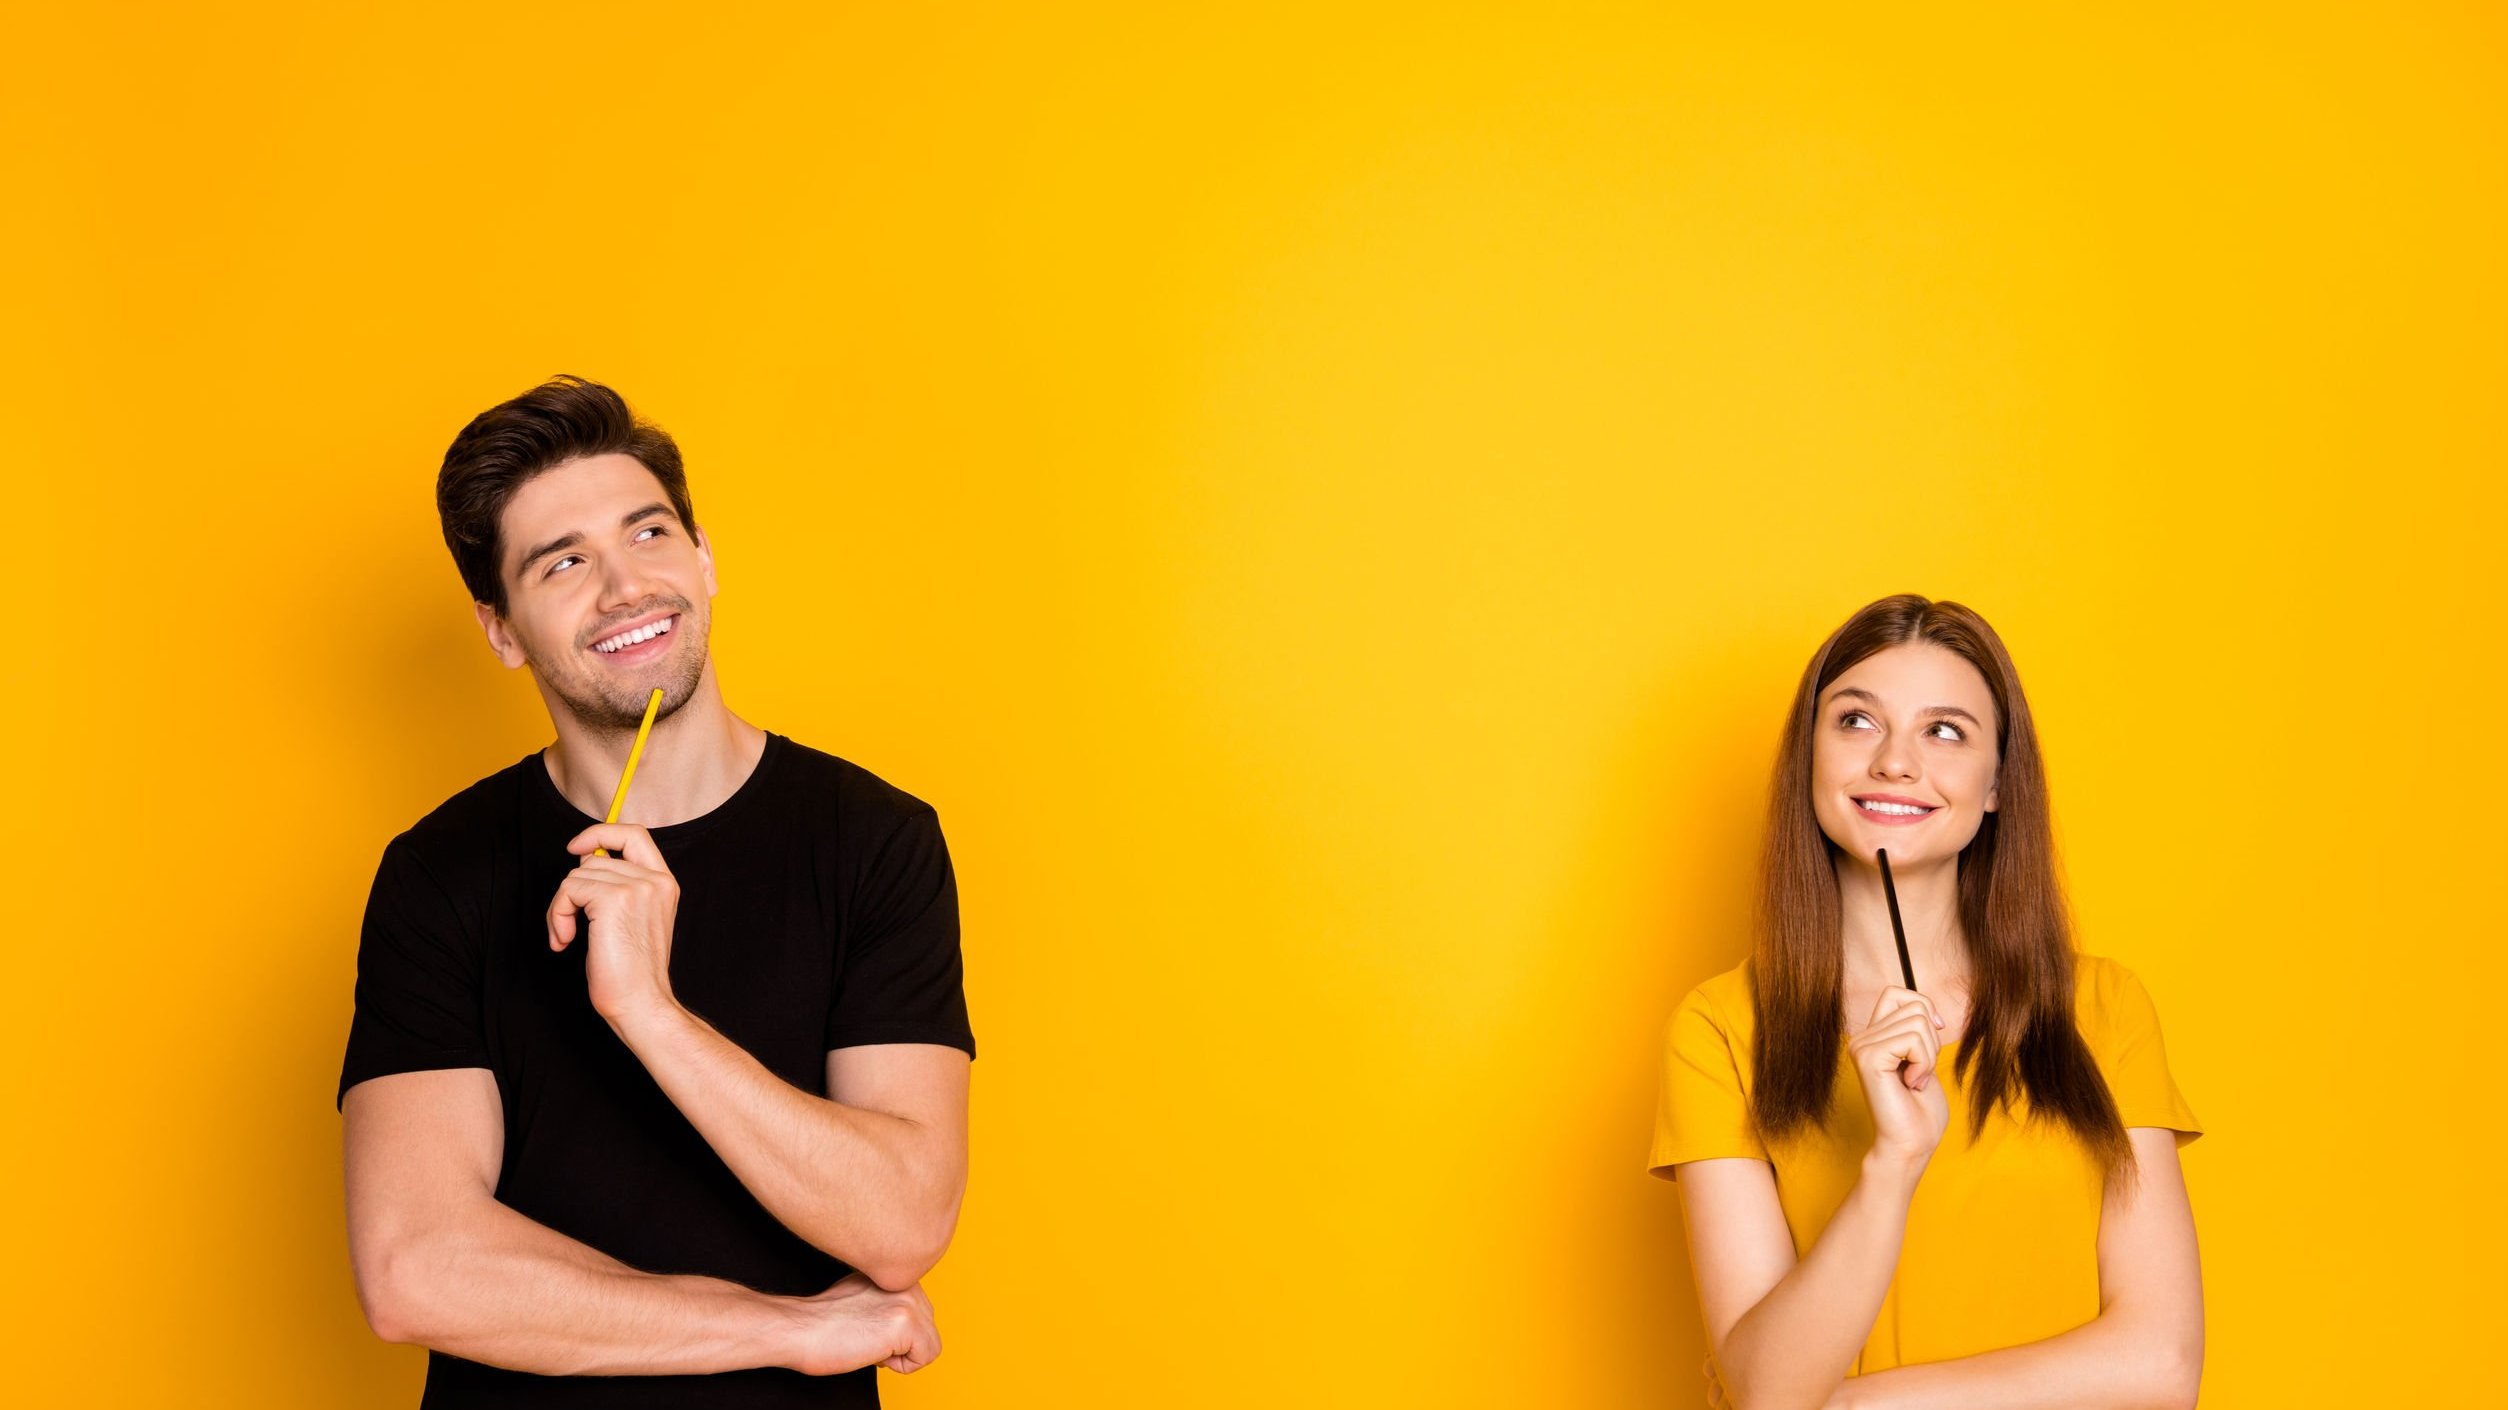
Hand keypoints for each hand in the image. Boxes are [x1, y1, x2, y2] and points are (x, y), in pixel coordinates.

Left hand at [548, 823, 680, 1021]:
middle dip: (572, 888)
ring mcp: (636, 887)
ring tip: (566, 936)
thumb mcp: (632, 919)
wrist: (641, 1003)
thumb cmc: (632, 972)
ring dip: (561, 907)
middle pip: (596, 858)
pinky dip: (558, 915)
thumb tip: (586, 861)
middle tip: (567, 922)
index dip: (602, 833)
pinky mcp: (613, 899)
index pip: (635, 834)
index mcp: (664, 883)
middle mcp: (655, 880)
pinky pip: (569, 890)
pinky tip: (566, 940)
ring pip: (577, 875)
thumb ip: (618, 886)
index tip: (577, 848)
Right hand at [780, 1272, 940, 1374]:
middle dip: (902, 1344)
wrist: (798, 1329)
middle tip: (867, 1339)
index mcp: (897, 1275)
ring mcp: (908, 1300)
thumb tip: (901, 1318)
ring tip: (870, 1344)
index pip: (920, 1313)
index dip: (895, 1333)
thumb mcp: (863, 1296)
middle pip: (928, 1328)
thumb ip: (888, 1300)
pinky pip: (926, 1356)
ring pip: (930, 1343)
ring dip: (902, 1355)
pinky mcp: (906, 1323)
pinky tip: (874, 1352)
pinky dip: (902, 1366)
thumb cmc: (821, 1322)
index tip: (867, 1329)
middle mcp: (907, 1282)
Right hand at [1848, 984, 1949, 1172]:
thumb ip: (1919, 1031)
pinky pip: (1912, 1040)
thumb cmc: (1921, 1111)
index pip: (1897, 993)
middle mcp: (1861, 1038)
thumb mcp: (1924, 1059)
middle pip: (1915, 1006)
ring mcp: (1861, 1046)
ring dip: (1930, 1055)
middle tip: (1921, 1072)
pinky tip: (1911, 1084)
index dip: (1923, 1007)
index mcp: (1872, 1036)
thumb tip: (1928, 1008)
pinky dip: (1924, 1063)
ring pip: (1918, 1021)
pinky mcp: (1868, 1058)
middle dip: (1932, 1040)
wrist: (1911, 1144)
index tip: (1935, 1034)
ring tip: (1916, 1080)